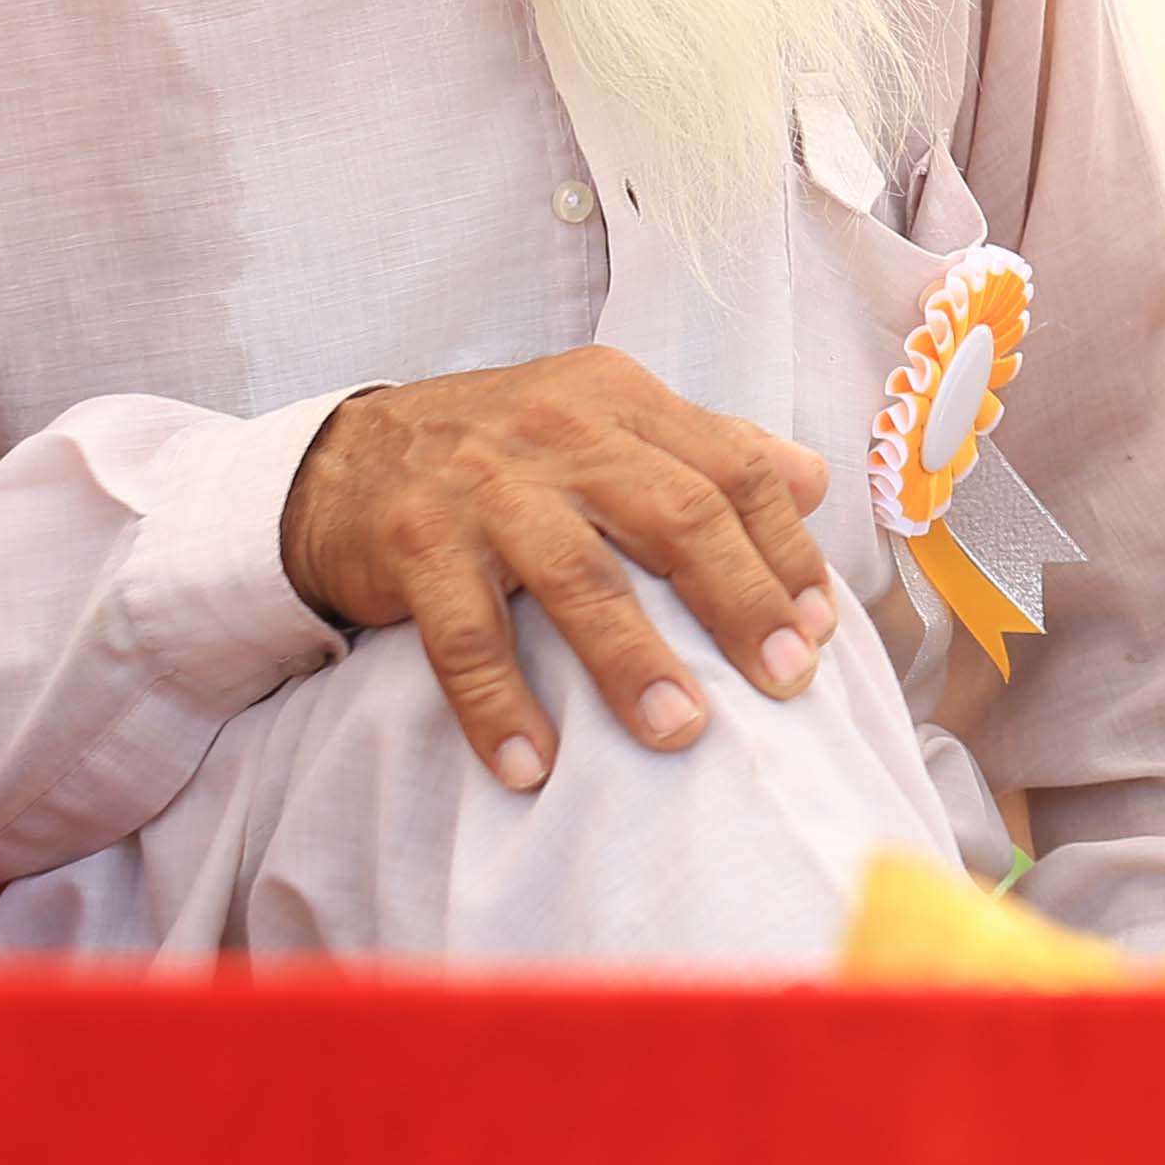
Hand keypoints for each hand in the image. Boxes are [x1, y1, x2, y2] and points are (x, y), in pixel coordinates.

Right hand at [277, 346, 840, 790]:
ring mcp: (486, 486)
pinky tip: (534, 767)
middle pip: (677, 514)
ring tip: (682, 730)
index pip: (733, 467)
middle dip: (741, 602)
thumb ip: (710, 447)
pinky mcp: (415, 543)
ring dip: (634, 660)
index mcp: (622, 398)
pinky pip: (466, 637)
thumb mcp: (606, 423)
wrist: (342, 458)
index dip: (786, 548)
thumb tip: (818, 481)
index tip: (821, 625)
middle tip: (788, 679)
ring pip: (579, 576)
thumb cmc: (503, 452)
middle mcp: (563, 430)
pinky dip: (501, 706)